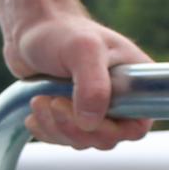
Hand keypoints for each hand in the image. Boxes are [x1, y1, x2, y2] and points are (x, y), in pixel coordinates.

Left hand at [7, 10, 155, 150]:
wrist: (31, 28)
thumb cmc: (61, 31)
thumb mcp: (83, 49)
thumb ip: (92, 86)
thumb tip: (90, 123)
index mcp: (136, 83)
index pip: (137, 126)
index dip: (111, 130)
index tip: (84, 115)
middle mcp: (120, 99)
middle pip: (106, 139)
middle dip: (75, 128)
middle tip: (53, 102)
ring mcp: (96, 109)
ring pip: (83, 141)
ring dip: (56, 127)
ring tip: (39, 100)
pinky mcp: (73, 115)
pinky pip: (64, 139)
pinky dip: (47, 130)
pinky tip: (35, 113)